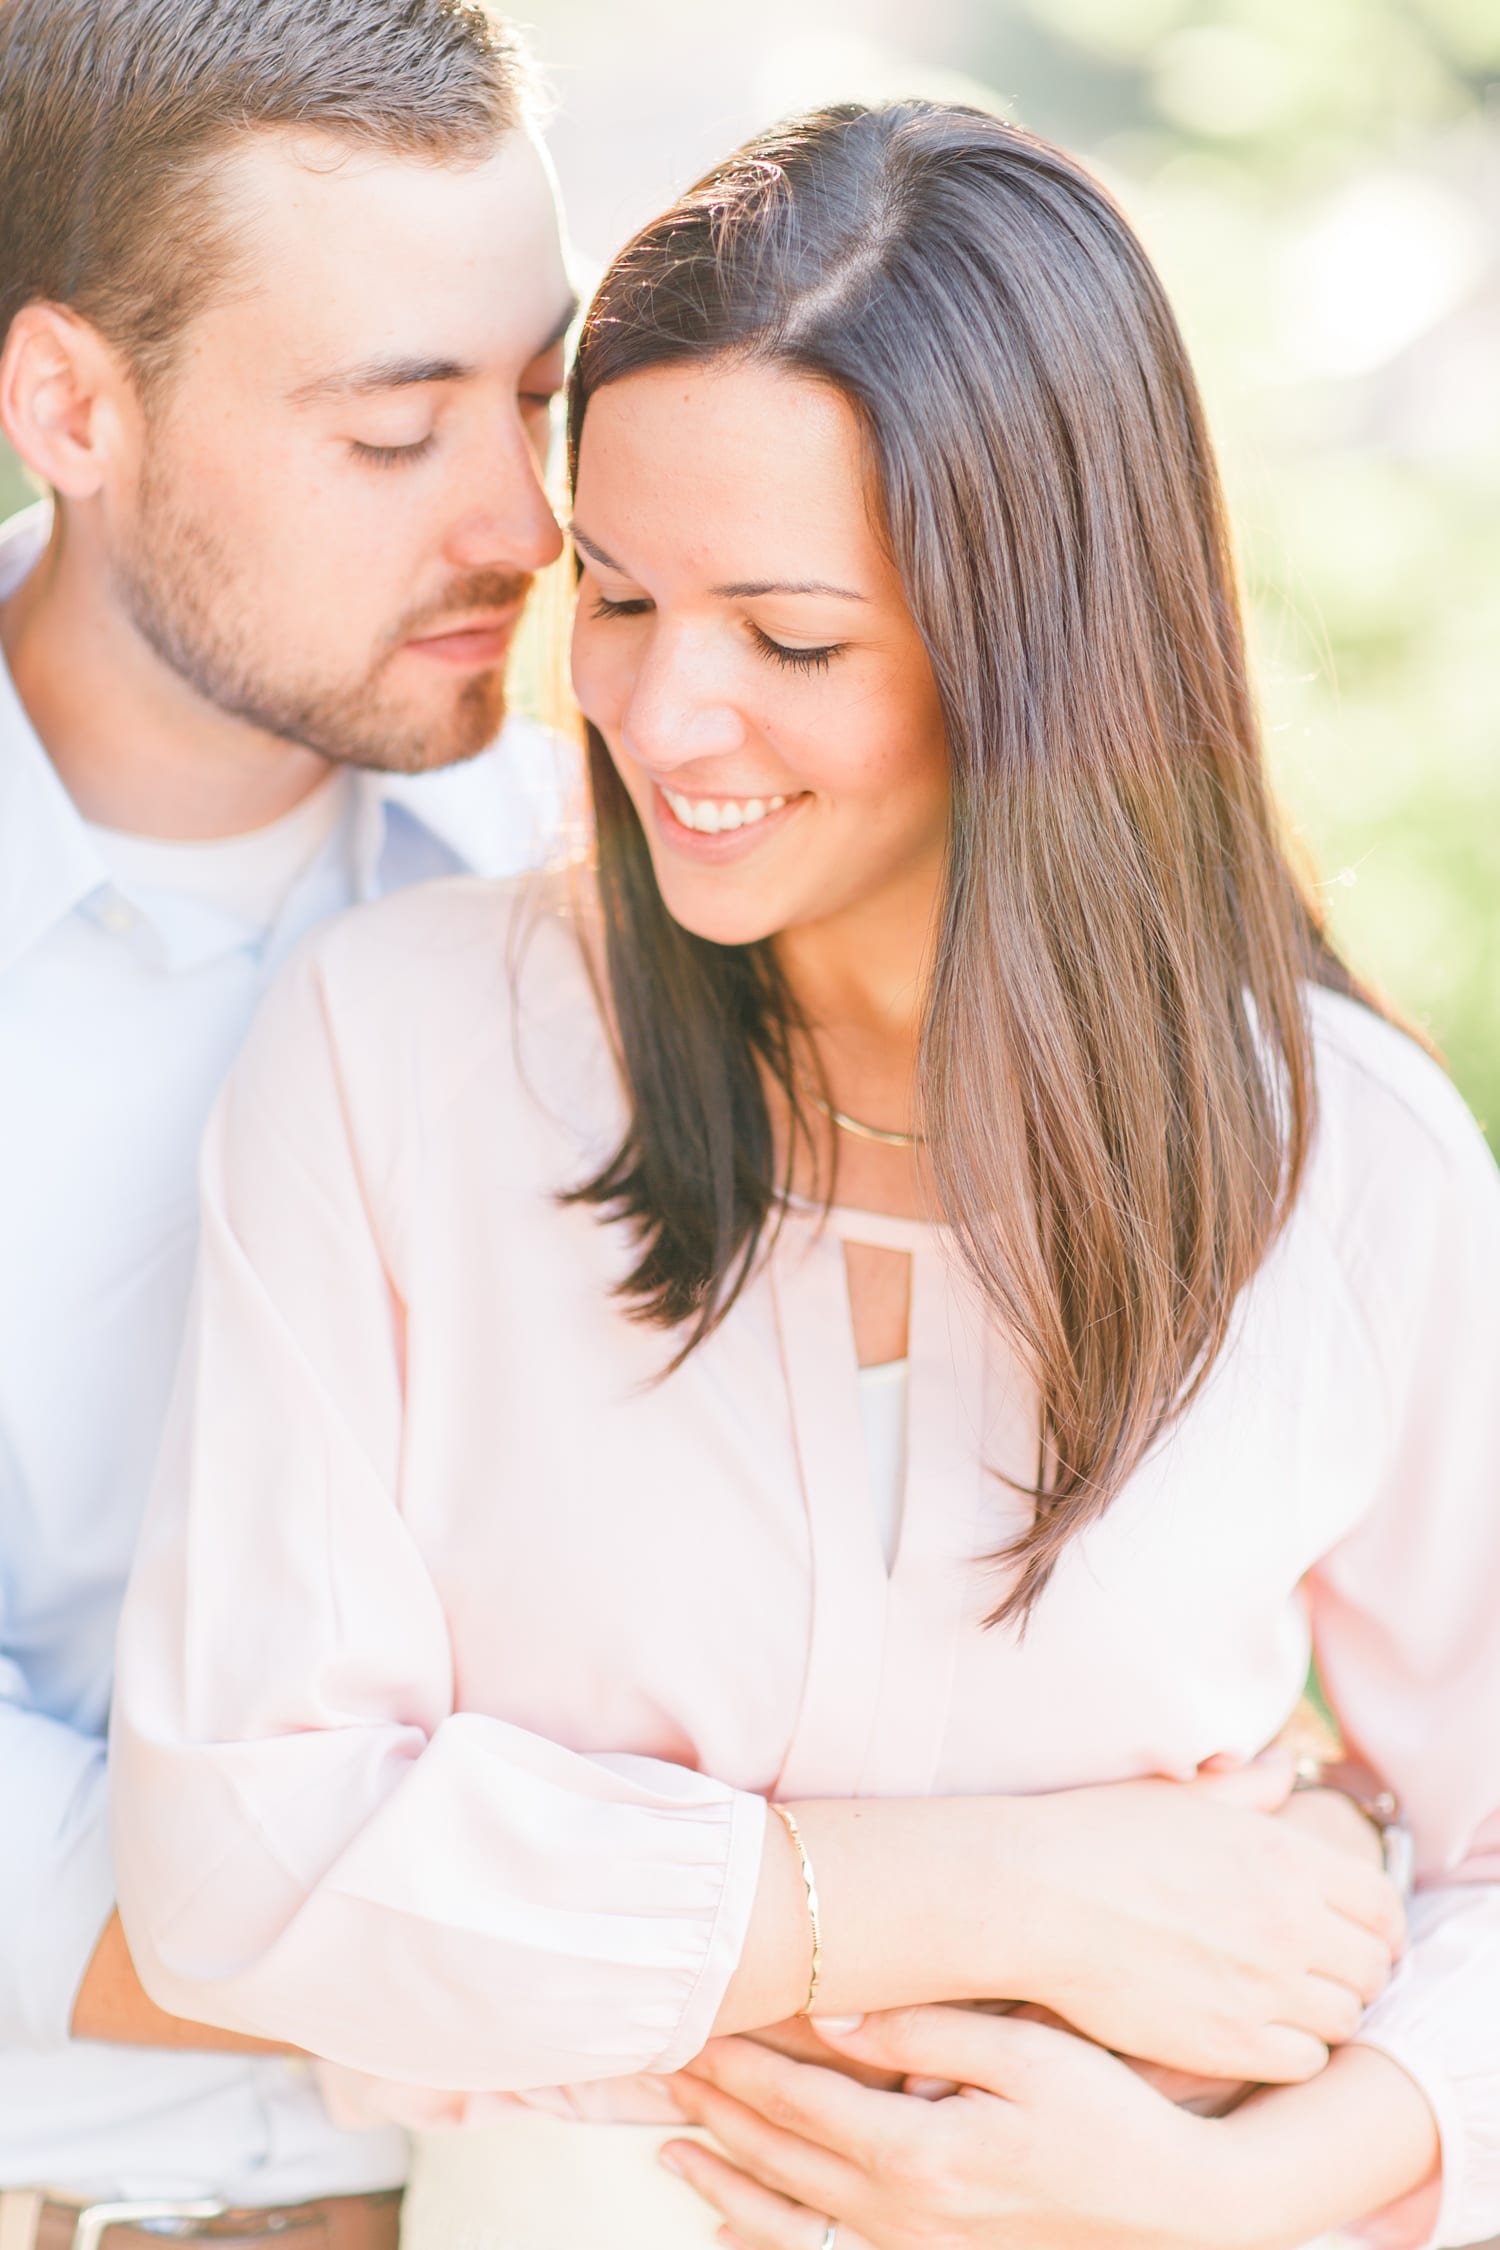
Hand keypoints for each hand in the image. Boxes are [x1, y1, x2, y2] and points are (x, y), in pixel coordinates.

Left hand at [664, 2008, 1237, 2249]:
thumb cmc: (1111, 2118)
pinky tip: (732, 2223)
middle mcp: (905, 2213)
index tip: (692, 2026)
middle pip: (782, 2156)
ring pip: (792, 2218)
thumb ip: (926, 2030)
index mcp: (921, 2152)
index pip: (800, 2101)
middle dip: (718, 2109)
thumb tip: (832, 2006)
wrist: (1184, 2212)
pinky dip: (770, 2240)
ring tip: (672, 2143)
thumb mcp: (1029, 2053)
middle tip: (662, 2067)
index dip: (739, 2063)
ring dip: (727, 2177)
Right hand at [1011, 1751, 1403, 2081]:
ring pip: (1344, 2018)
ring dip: (1324, 2011)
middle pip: (1372, 1966)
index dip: (1379, 1924)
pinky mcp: (1229, 2043)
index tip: (1359, 1934)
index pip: (1381, 1904)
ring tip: (1287, 2002)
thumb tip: (1280, 1764)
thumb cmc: (1098, 1836)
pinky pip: (1304, 2062)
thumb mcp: (1181, 1797)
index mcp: (1284, 1858)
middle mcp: (1287, 1924)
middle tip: (1321, 1971)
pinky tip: (1257, 2029)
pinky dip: (1292, 2050)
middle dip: (1355, 1969)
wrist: (1034, 1898)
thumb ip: (1245, 1786)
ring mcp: (1262, 1989)